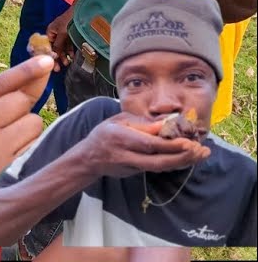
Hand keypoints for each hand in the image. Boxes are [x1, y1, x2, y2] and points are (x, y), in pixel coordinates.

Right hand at [0, 55, 53, 194]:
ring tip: (10, 144)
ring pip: (33, 121)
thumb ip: (10, 93)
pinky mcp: (8, 169)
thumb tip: (43, 65)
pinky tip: (16, 157)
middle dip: (23, 108)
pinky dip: (33, 146)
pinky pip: (36, 142)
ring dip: (30, 129)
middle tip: (7, 127)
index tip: (47, 59)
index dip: (25, 70)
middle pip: (18, 101)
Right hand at [46, 11, 73, 71]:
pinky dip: (70, 50)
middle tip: (60, 67)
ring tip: (67, 63)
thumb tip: (53, 56)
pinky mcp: (71, 34)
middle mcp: (55, 32)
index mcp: (50, 31)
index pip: (47, 45)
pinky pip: (69, 44)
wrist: (82, 10)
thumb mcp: (62, 33)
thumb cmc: (70, 19)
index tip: (52, 64)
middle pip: (54, 47)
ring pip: (62, 47)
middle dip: (58, 57)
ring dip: (64, 55)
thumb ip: (57, 45)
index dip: (49, 55)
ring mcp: (63, 33)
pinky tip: (72, 56)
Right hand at [77, 112, 210, 177]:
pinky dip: (177, 163)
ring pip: (162, 167)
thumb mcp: (119, 121)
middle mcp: (127, 155)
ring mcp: (133, 166)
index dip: (170, 145)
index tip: (189, 142)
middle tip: (202, 150)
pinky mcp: (138, 172)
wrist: (90, 158)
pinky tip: (191, 157)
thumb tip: (167, 123)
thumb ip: (142, 124)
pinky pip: (160, 168)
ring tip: (203, 154)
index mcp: (121, 138)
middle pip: (159, 161)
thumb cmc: (105, 134)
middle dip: (183, 157)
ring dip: (184, 162)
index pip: (149, 144)